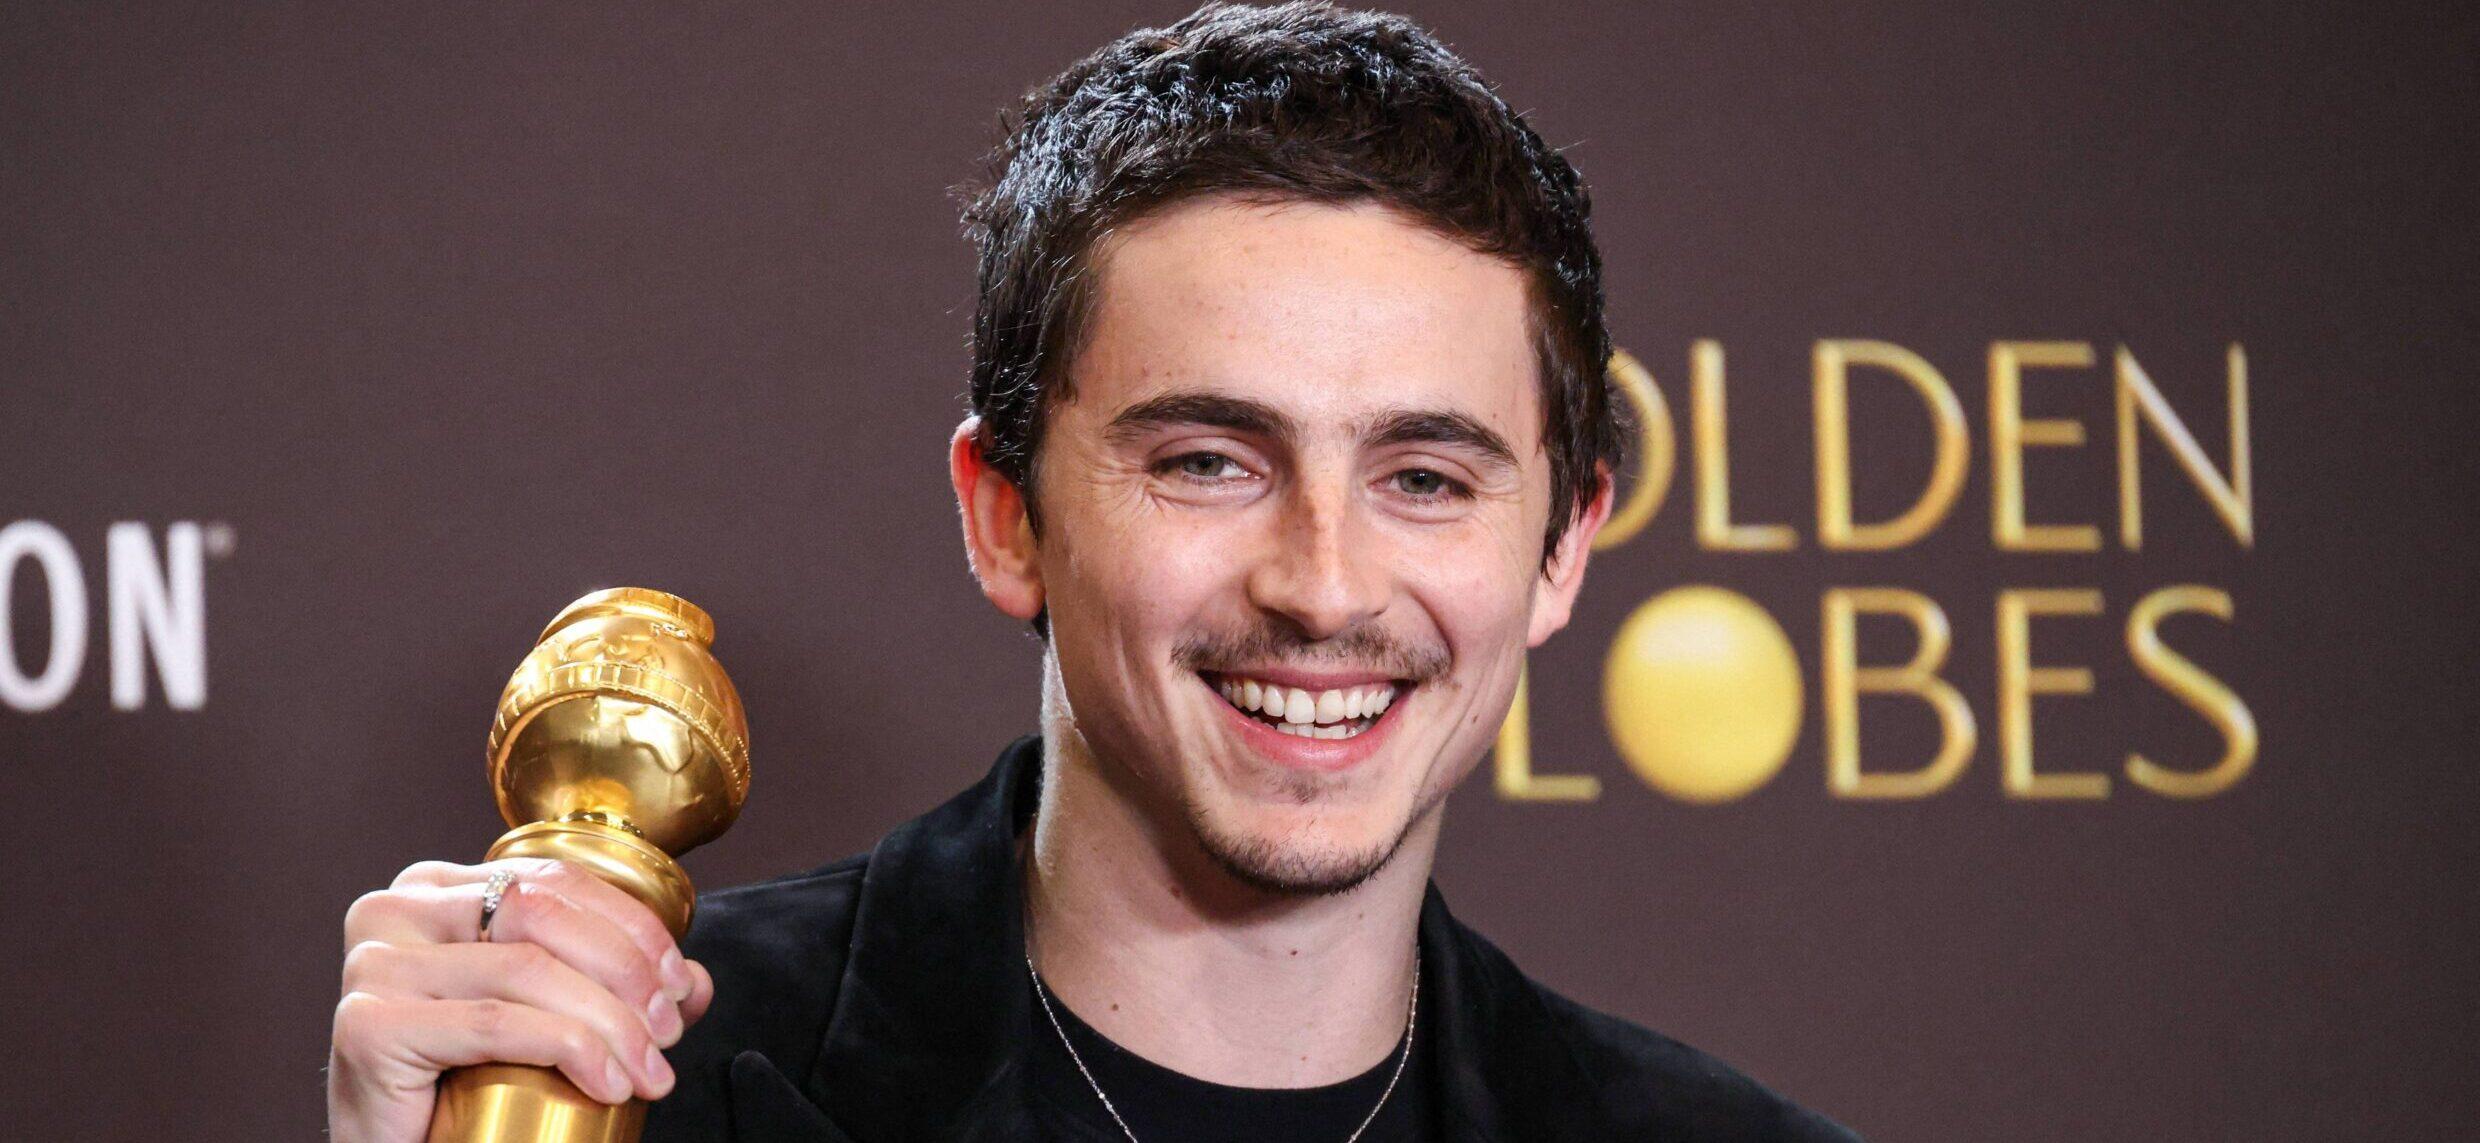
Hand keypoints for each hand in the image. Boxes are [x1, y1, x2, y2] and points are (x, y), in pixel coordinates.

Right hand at [326, 858, 715, 1142]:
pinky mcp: (368, 1025)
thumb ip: (617, 991)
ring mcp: (374, 964)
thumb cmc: (461, 1085)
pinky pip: (495, 1022)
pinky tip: (607, 1083)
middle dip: (626, 972)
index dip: (631, 926)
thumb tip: (692, 983)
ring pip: (525, 970)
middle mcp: (394, 911)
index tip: (677, 985)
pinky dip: (568, 1048)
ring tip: (648, 1070)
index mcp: (435, 889)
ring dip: (610, 1021)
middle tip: (666, 1033)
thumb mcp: (549, 1019)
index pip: (553, 880)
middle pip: (542, 915)